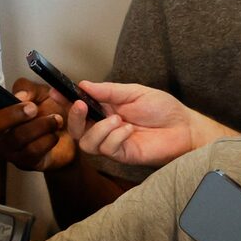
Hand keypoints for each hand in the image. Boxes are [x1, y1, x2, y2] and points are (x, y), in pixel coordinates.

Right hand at [0, 80, 76, 173]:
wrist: (71, 133)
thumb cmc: (49, 110)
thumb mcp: (40, 92)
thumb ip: (28, 88)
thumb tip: (19, 96)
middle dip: (11, 115)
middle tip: (33, 108)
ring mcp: (8, 150)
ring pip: (14, 139)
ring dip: (38, 126)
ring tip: (56, 119)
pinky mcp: (24, 162)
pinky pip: (31, 152)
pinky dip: (46, 140)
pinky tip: (55, 134)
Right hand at [71, 80, 211, 169]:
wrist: (185, 127)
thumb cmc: (163, 109)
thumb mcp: (134, 92)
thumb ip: (108, 91)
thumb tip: (84, 85)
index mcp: (106, 109)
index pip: (80, 107)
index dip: (65, 100)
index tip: (55, 91)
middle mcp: (105, 127)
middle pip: (76, 129)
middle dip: (74, 117)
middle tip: (80, 105)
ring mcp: (113, 143)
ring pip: (87, 143)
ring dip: (99, 129)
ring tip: (117, 119)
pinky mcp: (123, 155)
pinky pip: (107, 149)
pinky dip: (114, 137)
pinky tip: (128, 129)